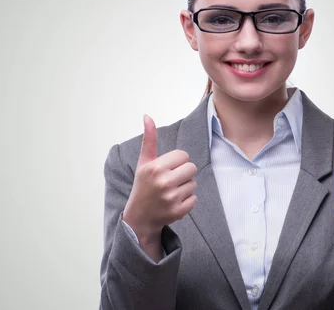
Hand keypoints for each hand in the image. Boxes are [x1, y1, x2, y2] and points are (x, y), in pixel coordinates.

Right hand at [122, 115, 197, 246]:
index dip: (176, 161)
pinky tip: (174, 202)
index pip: (183, 155)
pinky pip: (194, 198)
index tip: (166, 169)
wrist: (139, 217)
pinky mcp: (178, 211)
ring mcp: (171, 198)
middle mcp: (163, 182)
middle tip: (170, 180)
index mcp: (155, 168)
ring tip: (170, 191)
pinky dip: (187, 200)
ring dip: (185, 187)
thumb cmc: (143, 185)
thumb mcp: (143, 162)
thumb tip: (147, 116)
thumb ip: (149, 139)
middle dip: (183, 173)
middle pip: (191, 168)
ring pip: (193, 183)